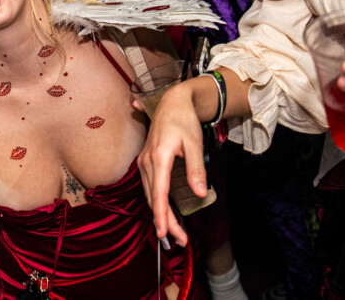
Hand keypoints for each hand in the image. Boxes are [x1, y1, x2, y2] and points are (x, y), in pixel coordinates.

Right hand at [137, 82, 205, 245]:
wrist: (172, 103)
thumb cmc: (184, 121)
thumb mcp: (195, 143)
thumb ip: (196, 169)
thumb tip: (200, 193)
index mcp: (159, 157)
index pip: (159, 192)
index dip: (161, 215)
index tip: (165, 233)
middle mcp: (147, 162)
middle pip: (153, 197)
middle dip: (165, 221)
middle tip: (178, 241)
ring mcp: (144, 162)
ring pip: (149, 194)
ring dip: (160, 213)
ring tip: (174, 232)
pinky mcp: (146, 162)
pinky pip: (149, 187)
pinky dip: (156, 202)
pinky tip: (165, 212)